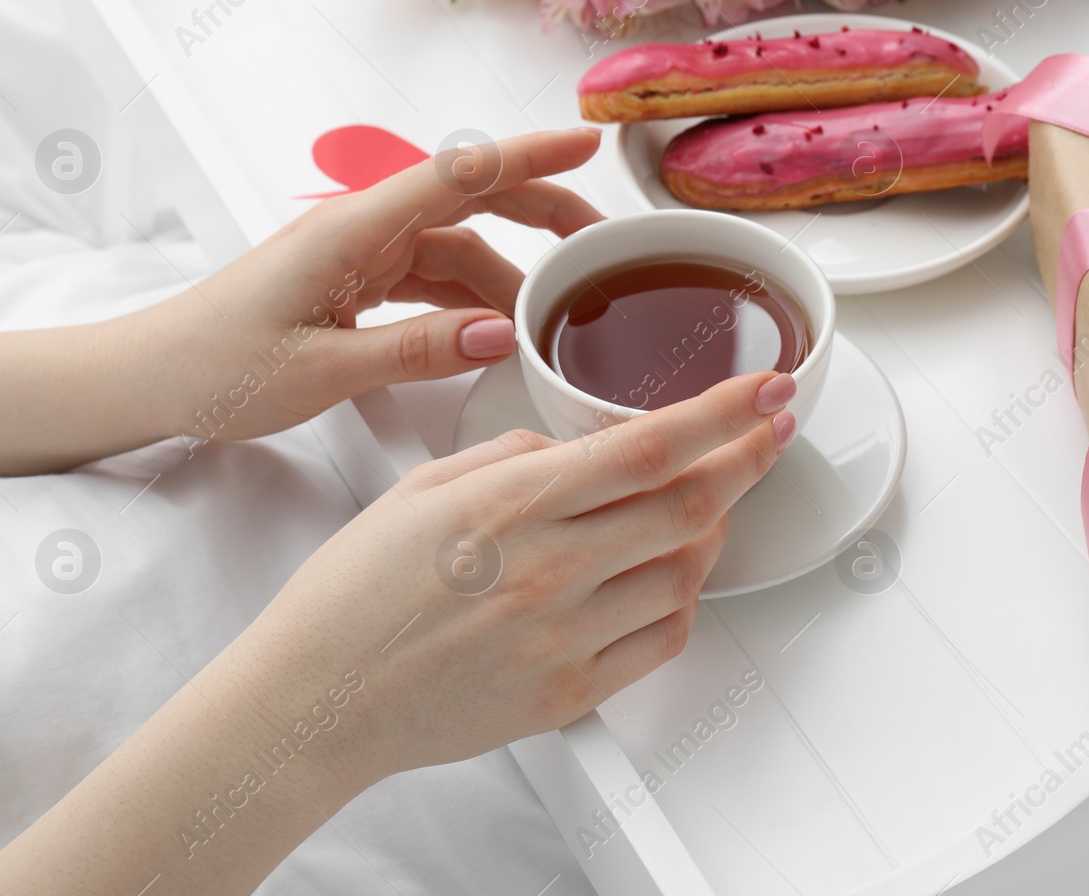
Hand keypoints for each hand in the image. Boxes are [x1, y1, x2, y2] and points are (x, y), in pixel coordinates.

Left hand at [127, 128, 603, 444]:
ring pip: (454, 247)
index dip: (528, 155)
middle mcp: (359, 230)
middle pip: (468, 201)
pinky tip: (495, 331)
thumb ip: (416, 351)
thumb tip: (499, 333)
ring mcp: (356, 255)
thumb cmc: (215, 367)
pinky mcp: (351, 283)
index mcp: (351, 230)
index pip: (457, 175)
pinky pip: (427, 278)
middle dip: (540, 210)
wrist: (149, 378)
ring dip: (507, 273)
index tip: (586, 141)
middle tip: (602, 240)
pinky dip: (468, 299)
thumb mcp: (322, 371)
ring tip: (556, 312)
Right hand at [240, 368, 799, 780]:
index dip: (725, 412)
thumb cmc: (353, 594)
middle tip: (770, 432)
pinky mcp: (570, 692)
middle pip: (691, 504)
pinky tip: (671, 577)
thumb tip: (577, 449)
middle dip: (748, 458)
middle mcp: (550, 568)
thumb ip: (513, 454)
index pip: (649, 445)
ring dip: (714, 530)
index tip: (767, 389)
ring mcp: (565, 636)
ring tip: (710, 503)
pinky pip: (662, 640)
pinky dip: (683, 600)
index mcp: (514, 503)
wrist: (318, 699)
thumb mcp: (423, 487)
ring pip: (686, 572)